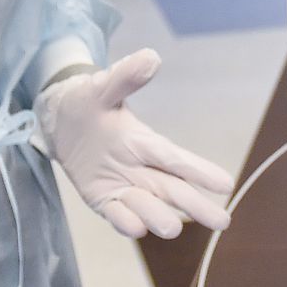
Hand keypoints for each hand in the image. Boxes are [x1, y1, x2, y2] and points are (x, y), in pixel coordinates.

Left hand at [37, 50, 234, 239]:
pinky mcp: (104, 201)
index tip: (227, 184)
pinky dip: (125, 222)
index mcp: (144, 142)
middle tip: (223, 221)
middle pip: (173, 189)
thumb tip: (151, 57)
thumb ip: (126, 76)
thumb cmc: (88, 103)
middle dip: (197, 205)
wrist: (59, 123)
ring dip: (160, 217)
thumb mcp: (102, 87)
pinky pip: (117, 215)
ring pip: (148, 206)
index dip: (199, 171)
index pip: (175, 158)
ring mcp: (124, 187)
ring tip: (174, 229)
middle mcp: (140, 168)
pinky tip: (136, 229)